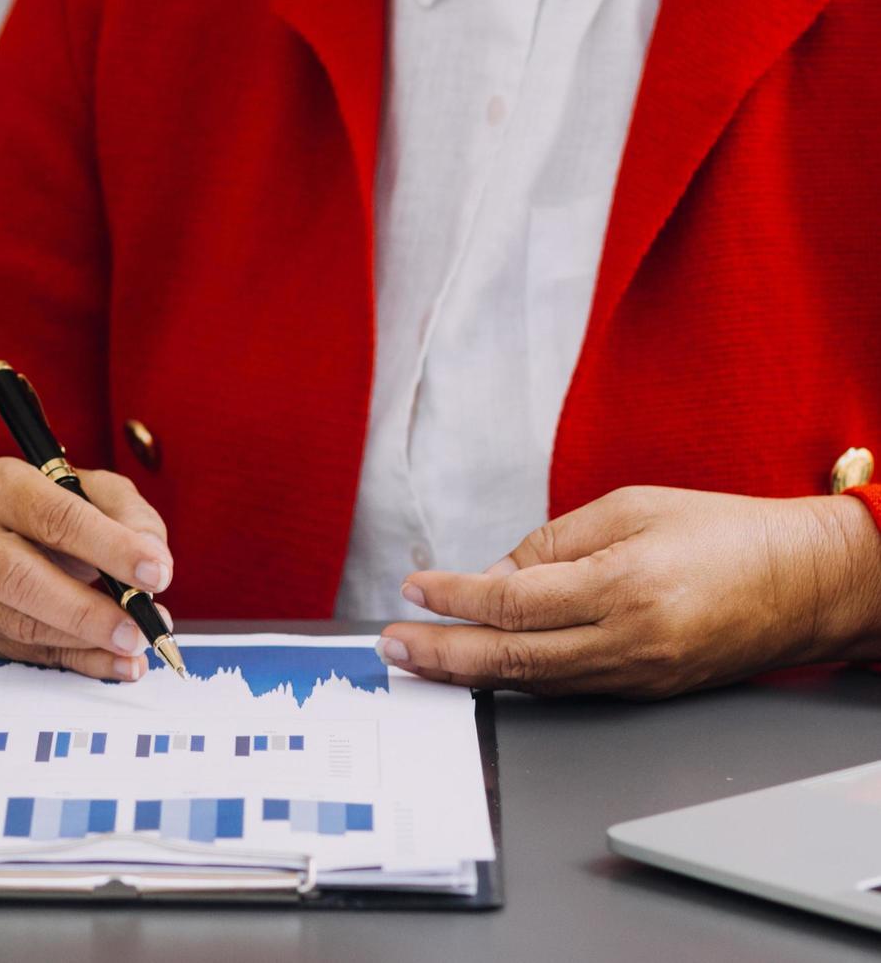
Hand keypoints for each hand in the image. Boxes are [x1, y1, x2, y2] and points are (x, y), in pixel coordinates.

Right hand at [0, 458, 175, 680]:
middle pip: (18, 579)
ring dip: (83, 641)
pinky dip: (75, 661)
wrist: (4, 529)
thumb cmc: (55, 508)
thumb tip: (154, 565)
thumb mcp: (97, 491)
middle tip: (138, 629)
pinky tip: (115, 662)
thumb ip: (132, 518)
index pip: (53, 518)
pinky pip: (21, 651)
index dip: (109, 548)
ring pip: (18, 624)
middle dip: (85, 611)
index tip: (156, 574)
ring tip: (135, 643)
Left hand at [383, 486, 880, 697]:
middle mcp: (628, 640)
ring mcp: (637, 675)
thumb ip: (553, 543)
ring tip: (418, 659)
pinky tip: (481, 666)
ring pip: (532, 681)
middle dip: (439, 654)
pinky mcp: (644, 692)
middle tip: (392, 647)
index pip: (512, 600)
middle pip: (509, 658)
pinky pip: (564, 686)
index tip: (415, 589)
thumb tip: (491, 575)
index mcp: (624, 586)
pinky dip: (515, 677)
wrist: (808, 583)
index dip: (454, 597)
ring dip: (467, 673)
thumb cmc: (728, 534)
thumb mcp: (632, 508)